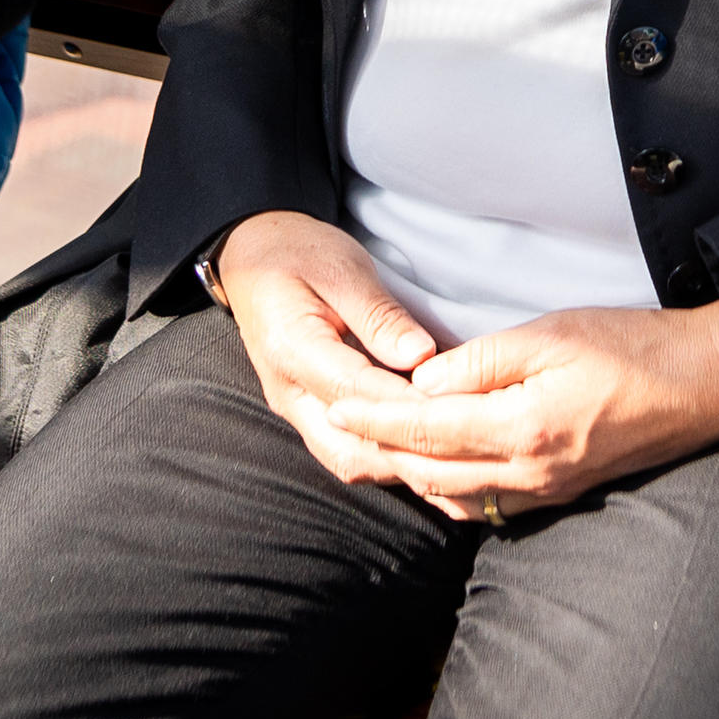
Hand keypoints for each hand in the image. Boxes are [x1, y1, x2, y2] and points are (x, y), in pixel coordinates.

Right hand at [213, 210, 445, 489]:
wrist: (254, 260)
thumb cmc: (300, 254)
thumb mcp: (341, 268)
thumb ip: (379, 315)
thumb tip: (420, 356)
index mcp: (291, 349)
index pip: (358, 391)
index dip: (411, 404)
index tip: (460, 407)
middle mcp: (289, 394)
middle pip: (350, 448)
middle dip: (408, 453)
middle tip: (464, 444)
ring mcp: (296, 411)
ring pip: (349, 461)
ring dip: (400, 464)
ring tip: (453, 456)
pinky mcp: (309, 416)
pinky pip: (348, 453)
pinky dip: (388, 458)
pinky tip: (429, 453)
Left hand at [321, 296, 718, 518]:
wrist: (705, 385)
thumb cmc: (635, 348)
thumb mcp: (553, 333)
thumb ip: (481, 361)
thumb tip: (423, 379)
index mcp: (521, 429)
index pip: (425, 431)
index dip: (374, 419)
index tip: (334, 404)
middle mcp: (528, 473)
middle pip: (429, 473)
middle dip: (380, 452)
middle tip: (339, 427)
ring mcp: (546, 489)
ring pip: (455, 495)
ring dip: (412, 472)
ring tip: (375, 445)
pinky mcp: (561, 491)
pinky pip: (488, 503)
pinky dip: (451, 486)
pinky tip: (437, 465)